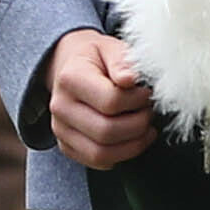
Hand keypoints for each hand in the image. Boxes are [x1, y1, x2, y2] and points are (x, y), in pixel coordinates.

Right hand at [47, 28, 155, 167]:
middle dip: (138, 124)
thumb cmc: (96, 58)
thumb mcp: (110, 47)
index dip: (137, 100)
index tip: (146, 92)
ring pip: (102, 153)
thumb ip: (121, 61)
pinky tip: (133, 139)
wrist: (69, 66)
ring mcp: (60, 130)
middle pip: (107, 131)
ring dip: (133, 144)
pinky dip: (121, 154)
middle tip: (148, 111)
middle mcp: (60, 107)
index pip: (110, 101)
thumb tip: (130, 80)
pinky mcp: (66, 146)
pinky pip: (97, 161)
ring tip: (145, 127)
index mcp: (70, 78)